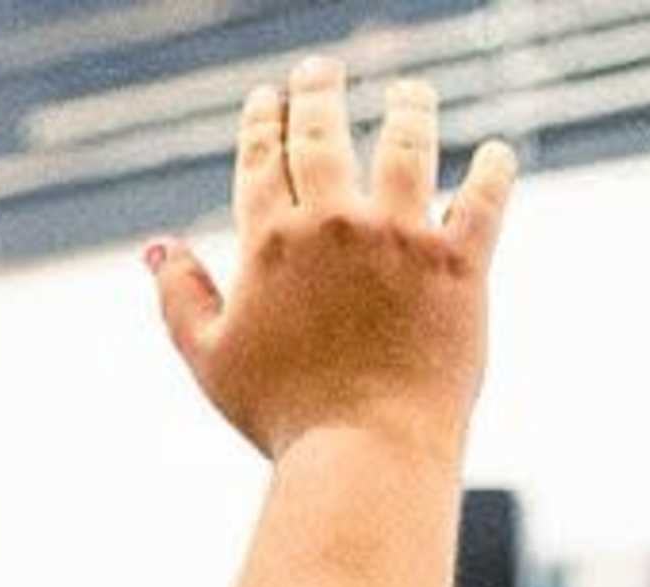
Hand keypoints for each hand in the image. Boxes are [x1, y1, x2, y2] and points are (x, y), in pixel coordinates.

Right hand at [150, 61, 515, 463]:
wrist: (363, 451)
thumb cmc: (282, 415)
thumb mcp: (210, 359)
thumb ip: (179, 296)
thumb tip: (157, 246)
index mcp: (270, 243)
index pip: (263, 158)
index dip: (263, 120)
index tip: (267, 99)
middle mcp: (335, 224)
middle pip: (324, 134)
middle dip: (318, 92)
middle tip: (321, 71)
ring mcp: (401, 237)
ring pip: (407, 143)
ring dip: (408, 107)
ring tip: (408, 93)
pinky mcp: (459, 261)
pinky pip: (483, 196)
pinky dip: (490, 169)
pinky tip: (492, 154)